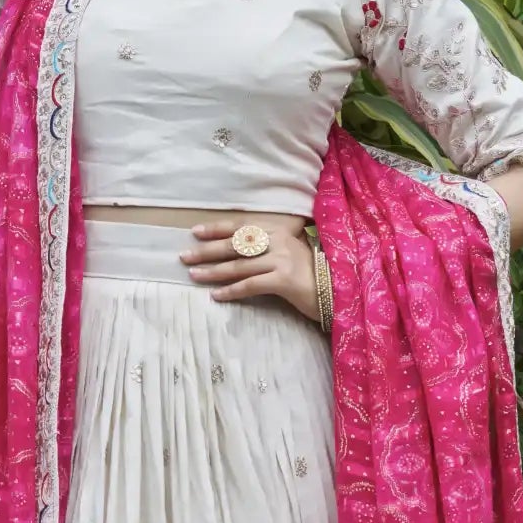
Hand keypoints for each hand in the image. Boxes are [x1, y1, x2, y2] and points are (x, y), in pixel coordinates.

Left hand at [180, 221, 319, 324]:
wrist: (338, 289)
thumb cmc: (312, 273)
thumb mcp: (291, 251)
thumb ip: (269, 246)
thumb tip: (237, 250)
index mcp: (278, 230)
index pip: (241, 227)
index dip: (217, 229)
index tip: (196, 232)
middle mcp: (279, 241)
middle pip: (235, 245)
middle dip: (207, 251)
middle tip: (185, 256)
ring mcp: (281, 260)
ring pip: (239, 266)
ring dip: (213, 272)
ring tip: (194, 275)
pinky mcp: (284, 280)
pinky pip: (250, 285)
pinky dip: (231, 291)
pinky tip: (216, 295)